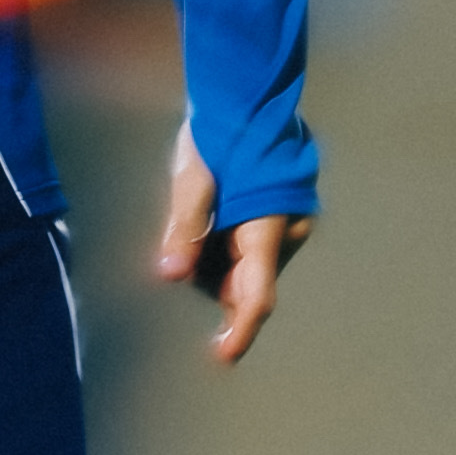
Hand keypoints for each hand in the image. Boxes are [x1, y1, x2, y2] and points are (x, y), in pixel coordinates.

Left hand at [157, 124, 309, 367]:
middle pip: (245, 283)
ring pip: (245, 268)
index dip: (239, 330)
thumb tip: (170, 275)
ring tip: (192, 218)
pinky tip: (206, 221)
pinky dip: (222, 248)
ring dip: (214, 263)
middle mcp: (285, 233)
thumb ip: (184, 227)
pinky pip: (248, 250)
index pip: (256, 294)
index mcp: (268, 225)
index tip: (222, 357)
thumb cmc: (222, 133)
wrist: (249, 96)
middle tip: (178, 251)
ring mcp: (285, 227)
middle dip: (210, 283)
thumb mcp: (193, 178)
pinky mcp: (277, 221)